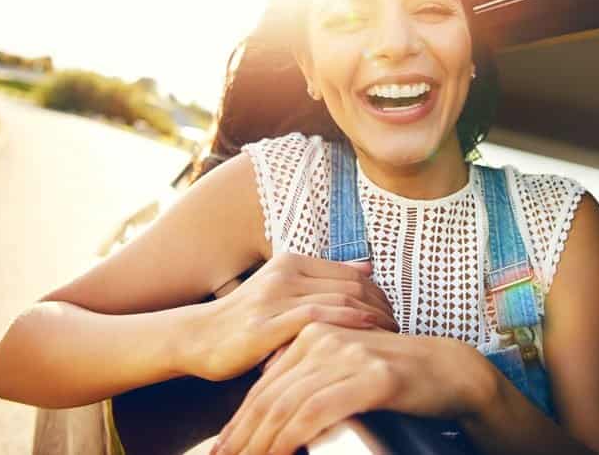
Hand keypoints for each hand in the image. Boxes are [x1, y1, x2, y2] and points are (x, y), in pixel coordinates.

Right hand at [183, 253, 397, 381]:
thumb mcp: (283, 290)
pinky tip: (365, 335)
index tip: (395, 314)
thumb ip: (322, 280)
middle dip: (382, 307)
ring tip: (390, 336)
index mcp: (291, 261)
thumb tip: (367, 268)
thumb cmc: (246, 319)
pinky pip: (316, 318)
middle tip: (400, 327)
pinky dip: (347, 324)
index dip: (380, 294)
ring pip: (339, 299)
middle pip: (351, 286)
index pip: (352, 273)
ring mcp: (274, 297)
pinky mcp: (265, 324)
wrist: (198, 337)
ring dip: (372, 318)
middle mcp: (285, 273)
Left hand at [210, 323, 491, 454]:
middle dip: (242, 435)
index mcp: (314, 332)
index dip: (240, 420)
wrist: (449, 371)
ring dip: (261, 443)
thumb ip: (313, 372)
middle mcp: (325, 338)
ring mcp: (347, 355)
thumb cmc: (397, 376)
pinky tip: (277, 454)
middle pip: (270, 395)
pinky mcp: (368, 377)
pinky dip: (290, 438)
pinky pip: (316, 412)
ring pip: (287, 406)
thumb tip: (275, 400)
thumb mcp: (347, 366)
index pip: (266, 383)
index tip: (223, 447)